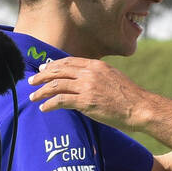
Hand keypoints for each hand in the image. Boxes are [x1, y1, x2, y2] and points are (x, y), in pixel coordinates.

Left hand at [26, 57, 148, 125]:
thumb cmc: (130, 98)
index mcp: (96, 66)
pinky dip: (50, 104)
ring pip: (57, 85)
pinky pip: (61, 100)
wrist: (140, 107)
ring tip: (33, 97)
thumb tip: (87, 83)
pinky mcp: (86, 101)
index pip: (69, 62)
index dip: (54, 65)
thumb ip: (98, 77)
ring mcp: (87, 86)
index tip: (44, 69)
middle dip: (43, 76)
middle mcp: (90, 73)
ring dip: (42, 91)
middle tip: (31, 81)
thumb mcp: (113, 79)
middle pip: (59, 71)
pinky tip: (44, 108)